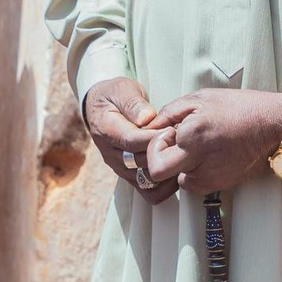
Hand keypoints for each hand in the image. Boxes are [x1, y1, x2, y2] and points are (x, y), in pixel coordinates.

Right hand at [82, 77, 175, 203]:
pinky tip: (174, 169)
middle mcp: (111, 153)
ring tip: (179, 155)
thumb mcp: (123, 89)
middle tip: (180, 141)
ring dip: (165, 171)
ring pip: (146, 181)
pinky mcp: (128, 175)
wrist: (100, 106)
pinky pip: (148, 191)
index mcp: (107, 130)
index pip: (132, 141)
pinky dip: (164, 185)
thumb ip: (134, 103)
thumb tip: (147, 118)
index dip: (154, 138)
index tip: (171, 130)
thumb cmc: (115, 95)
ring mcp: (119, 167)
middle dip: (163, 153)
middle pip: (140, 163)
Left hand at [145, 88, 281, 194]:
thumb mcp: (201, 98)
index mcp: (193, 137)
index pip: (155, 158)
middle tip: (175, 146)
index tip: (170, 132)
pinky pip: (197, 183)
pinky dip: (196, 172)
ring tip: (199, 146)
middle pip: (160, 175)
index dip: (156, 144)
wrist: (273, 125)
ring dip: (181, 165)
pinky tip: (209, 155)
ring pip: (179, 179)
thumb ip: (169, 112)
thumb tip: (150, 126)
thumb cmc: (239, 107)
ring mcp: (212, 177)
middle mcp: (201, 162)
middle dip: (161, 160)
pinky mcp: (222, 184)